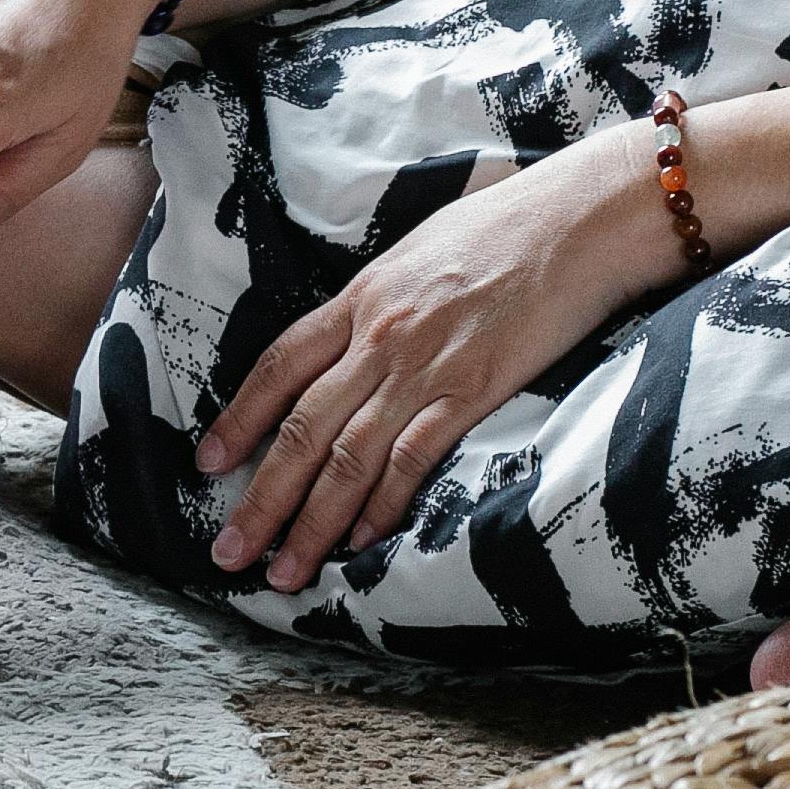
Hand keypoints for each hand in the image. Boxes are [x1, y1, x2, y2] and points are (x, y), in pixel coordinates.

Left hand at [197, 125, 679, 590]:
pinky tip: (361, 543)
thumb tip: (358, 335)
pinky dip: (383, 505)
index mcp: (361, 296)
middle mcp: (380, 335)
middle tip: (229, 551)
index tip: (208, 464)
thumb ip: (382, 299)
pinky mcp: (475, 389)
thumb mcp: (420, 251)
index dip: (239, 419)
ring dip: (311, 521)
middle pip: (302, 428)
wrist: (581, 217)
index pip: (279, 366)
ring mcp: (425, 365)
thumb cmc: (509, 224)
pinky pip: (414, 458)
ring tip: (284, 571)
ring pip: (348, 456)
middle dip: (260, 497)